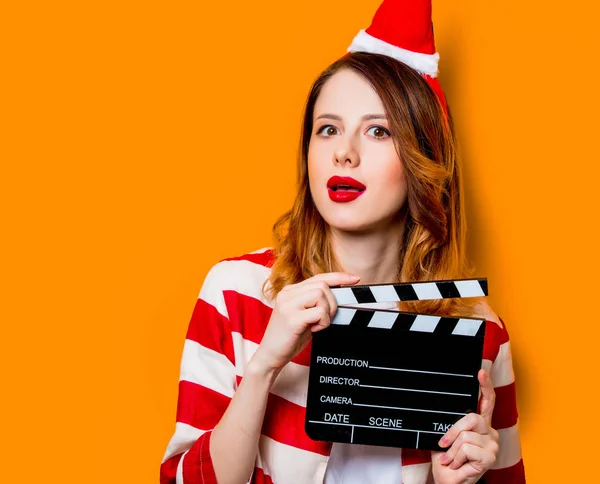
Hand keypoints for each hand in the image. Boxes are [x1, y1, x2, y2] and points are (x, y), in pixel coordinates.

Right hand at [251, 272, 360, 372]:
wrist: (269, 355)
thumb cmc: (289, 337)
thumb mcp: (303, 315)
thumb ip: (314, 303)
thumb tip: (338, 294)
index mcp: (290, 291)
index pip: (318, 277)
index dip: (338, 277)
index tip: (354, 278)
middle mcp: (287, 294)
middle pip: (322, 286)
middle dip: (332, 303)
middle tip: (325, 319)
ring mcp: (288, 305)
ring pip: (321, 295)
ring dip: (326, 313)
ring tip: (317, 325)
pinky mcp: (291, 318)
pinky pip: (319, 312)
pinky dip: (322, 323)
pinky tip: (313, 330)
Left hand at [431, 369, 499, 483]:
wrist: (448, 481)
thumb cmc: (447, 459)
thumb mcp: (445, 436)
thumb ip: (450, 424)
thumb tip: (442, 411)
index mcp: (479, 424)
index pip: (486, 401)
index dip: (485, 385)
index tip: (480, 371)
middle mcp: (489, 432)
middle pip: (472, 418)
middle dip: (452, 432)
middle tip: (443, 444)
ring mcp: (492, 444)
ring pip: (466, 436)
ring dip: (452, 450)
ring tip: (452, 459)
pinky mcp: (490, 457)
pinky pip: (467, 448)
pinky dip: (456, 457)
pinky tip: (458, 465)